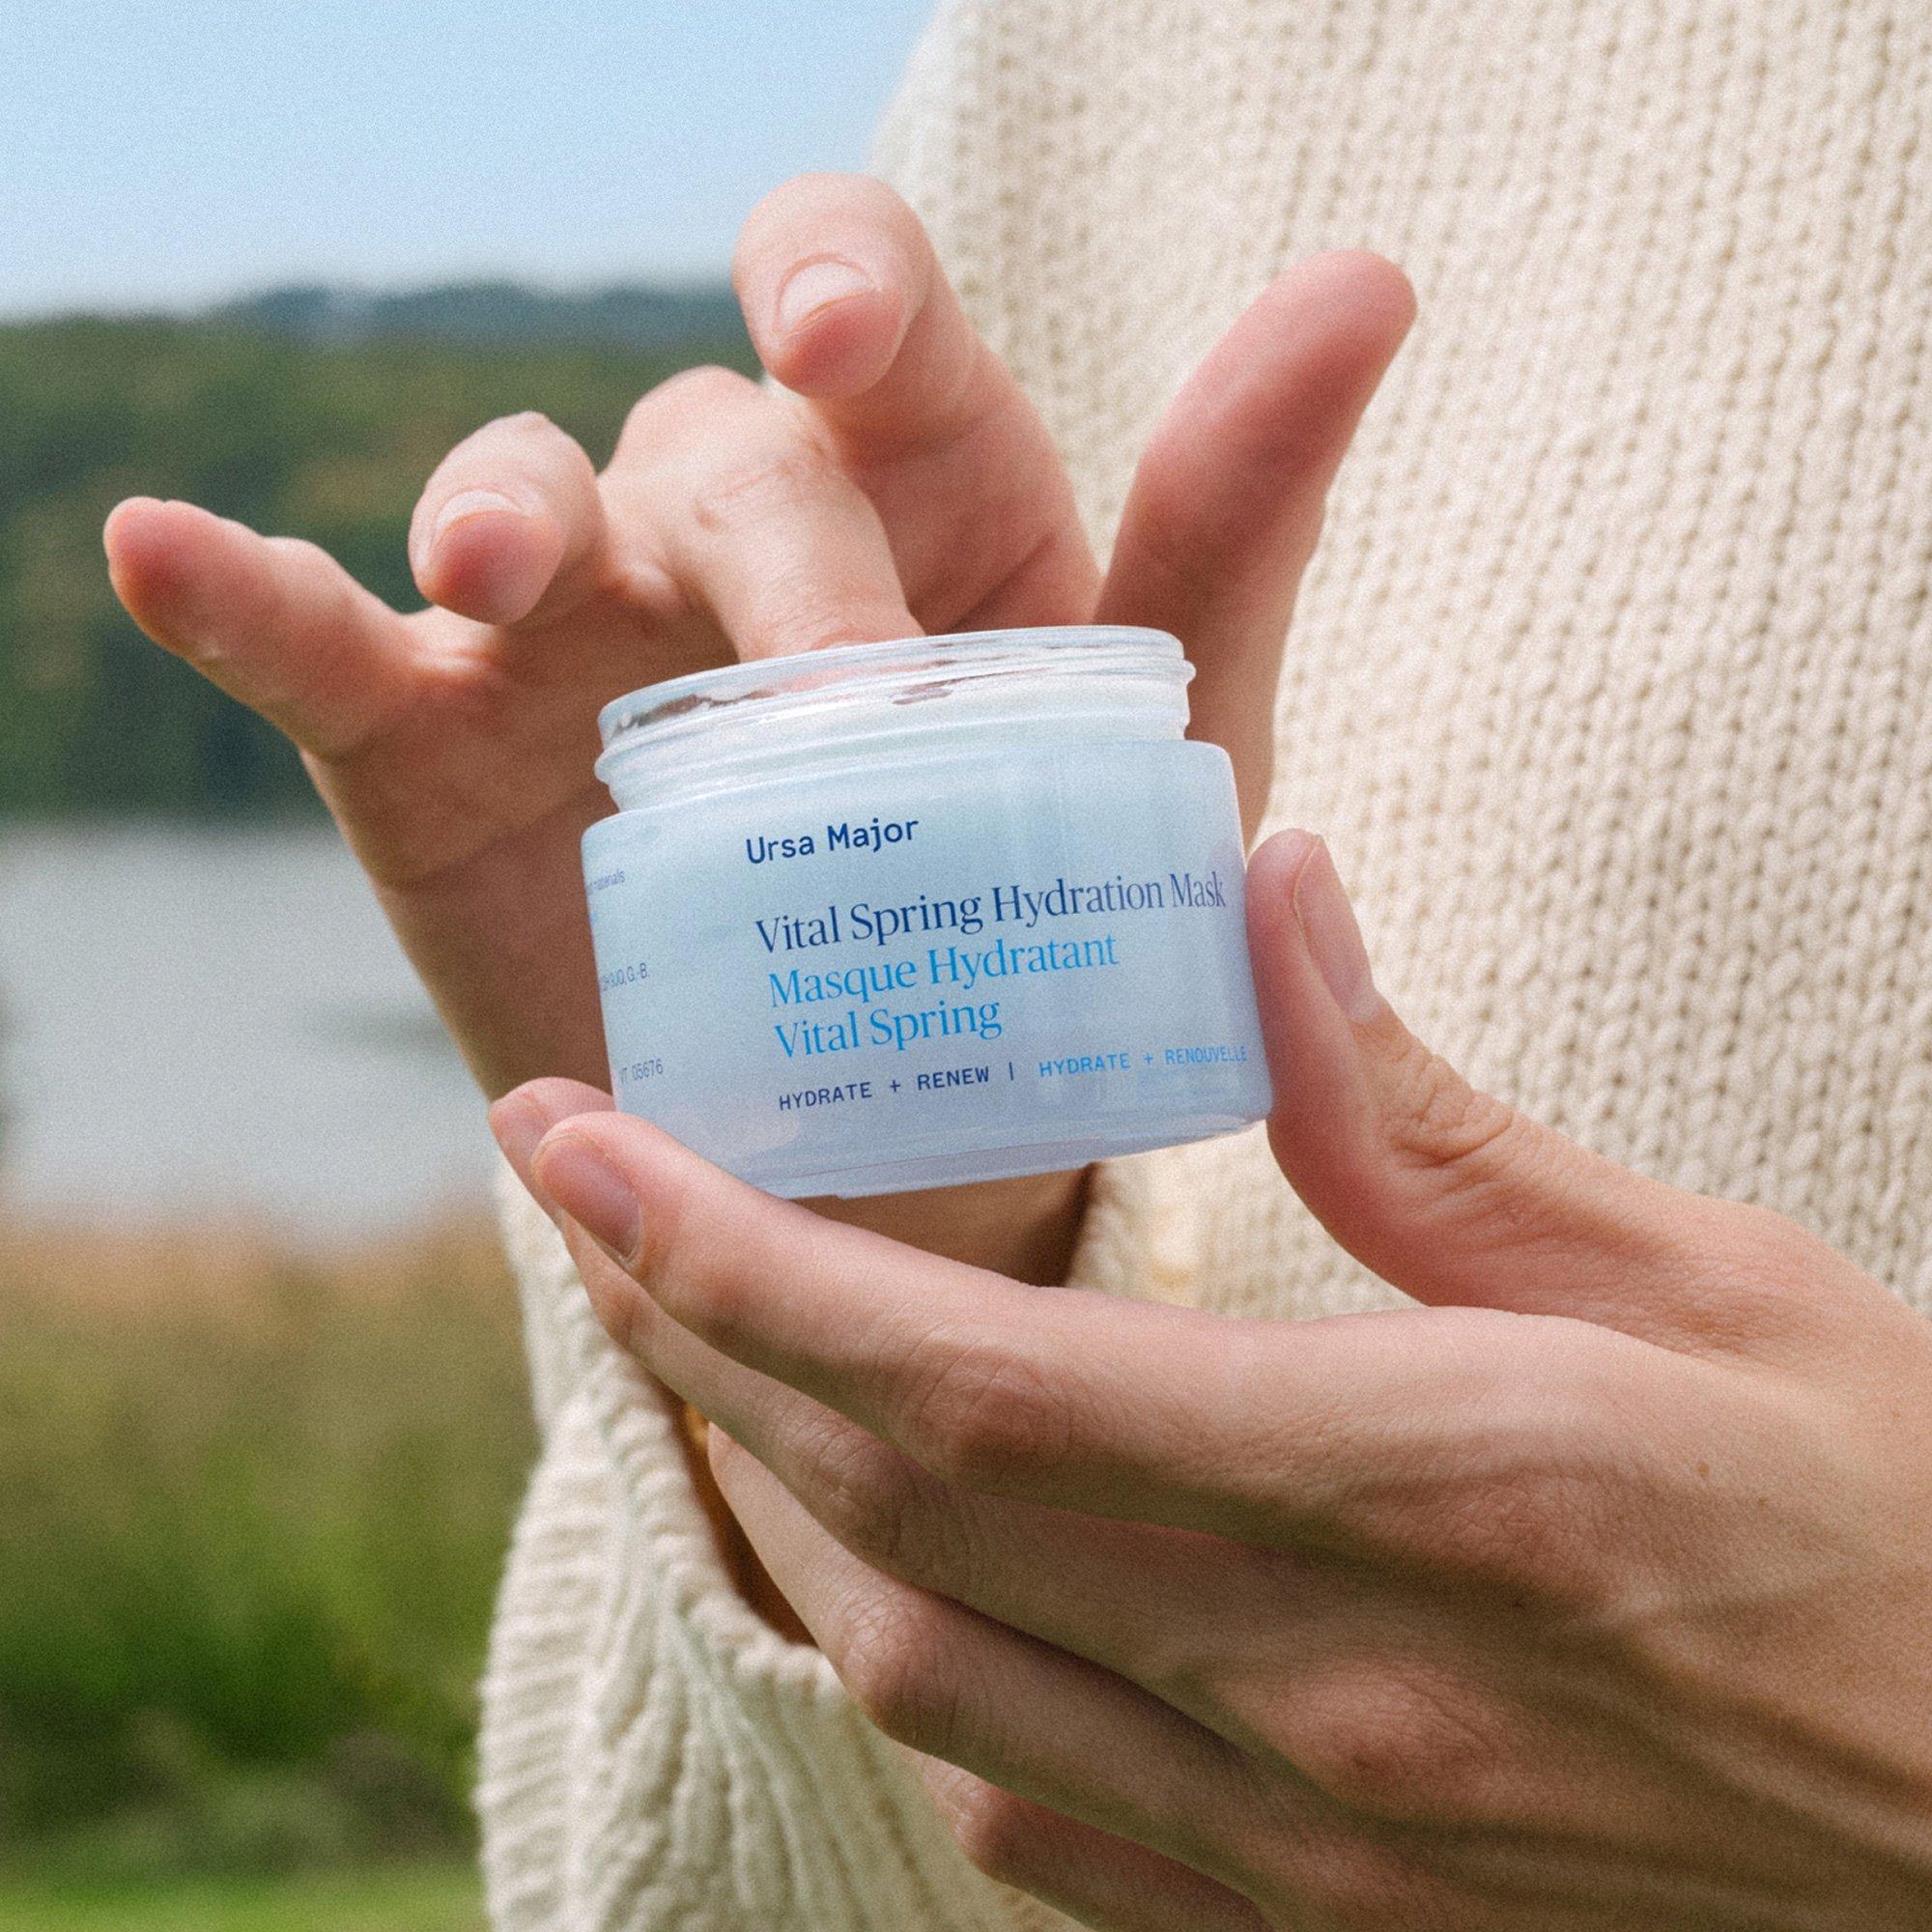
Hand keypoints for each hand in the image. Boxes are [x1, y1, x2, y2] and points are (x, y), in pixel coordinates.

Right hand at [103, 172, 1410, 1279]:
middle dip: (763, 539)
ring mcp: (574, 636)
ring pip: (517, 489)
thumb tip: (1368, 280)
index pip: (876, 336)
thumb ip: (1234, 526)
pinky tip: (150, 547)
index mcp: (920, 520)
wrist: (887, 1158)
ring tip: (498, 571)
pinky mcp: (435, 748)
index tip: (841, 342)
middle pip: (720, 445)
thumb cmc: (1037, 936)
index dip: (847, 295)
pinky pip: (324, 647)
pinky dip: (241, 596)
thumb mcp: (1158, 747)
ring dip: (501, 498)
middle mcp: (738, 546)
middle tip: (827, 699)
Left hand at [493, 830, 1931, 1930]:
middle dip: (694, 1341)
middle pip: (895, 1517)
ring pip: (925, 1677)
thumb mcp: (1696, 1280)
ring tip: (712, 1346)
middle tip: (592, 1196)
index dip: (737, 1260)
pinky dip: (922, 1662)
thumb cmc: (1904, 1529)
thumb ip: (1421, 1111)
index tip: (579, 1140)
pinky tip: (915, 1559)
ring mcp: (1314, 1858)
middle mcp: (1329, 1706)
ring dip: (777, 1501)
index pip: (973, 1381)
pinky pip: (1030, 1813)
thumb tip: (1266, 897)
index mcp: (1430, 1495)